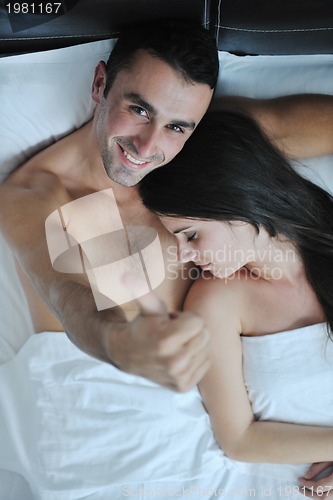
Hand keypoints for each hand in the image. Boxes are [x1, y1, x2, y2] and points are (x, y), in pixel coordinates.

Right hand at [111, 274, 210, 391]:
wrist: (128, 355)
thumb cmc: (142, 325)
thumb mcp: (146, 306)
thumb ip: (141, 289)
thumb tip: (127, 274)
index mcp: (167, 340)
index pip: (198, 321)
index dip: (185, 318)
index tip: (170, 322)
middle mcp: (175, 362)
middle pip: (205, 335)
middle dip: (190, 330)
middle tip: (172, 333)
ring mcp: (179, 376)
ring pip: (206, 349)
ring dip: (192, 344)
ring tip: (174, 345)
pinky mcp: (183, 386)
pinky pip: (205, 364)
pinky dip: (195, 358)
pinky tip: (178, 357)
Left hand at [299, 462, 332, 497]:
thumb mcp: (327, 458)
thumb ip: (318, 467)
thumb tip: (306, 476)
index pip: (319, 487)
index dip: (307, 485)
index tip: (299, 479)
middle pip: (323, 497)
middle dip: (310, 494)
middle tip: (300, 489)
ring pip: (328, 499)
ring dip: (316, 496)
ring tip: (307, 491)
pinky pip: (330, 496)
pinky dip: (322, 495)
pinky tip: (316, 491)